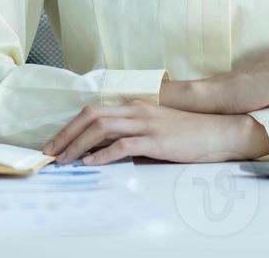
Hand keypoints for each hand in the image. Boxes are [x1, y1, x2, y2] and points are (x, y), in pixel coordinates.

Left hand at [41, 102, 261, 165]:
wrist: (219, 131)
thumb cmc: (187, 133)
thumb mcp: (153, 129)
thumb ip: (130, 135)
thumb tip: (102, 150)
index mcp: (133, 107)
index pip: (93, 111)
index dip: (70, 126)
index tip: (55, 142)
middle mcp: (136, 111)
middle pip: (91, 116)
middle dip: (66, 134)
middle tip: (50, 151)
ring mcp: (146, 124)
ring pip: (101, 128)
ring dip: (78, 144)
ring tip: (64, 159)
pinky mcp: (156, 140)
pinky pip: (123, 145)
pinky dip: (103, 154)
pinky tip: (90, 163)